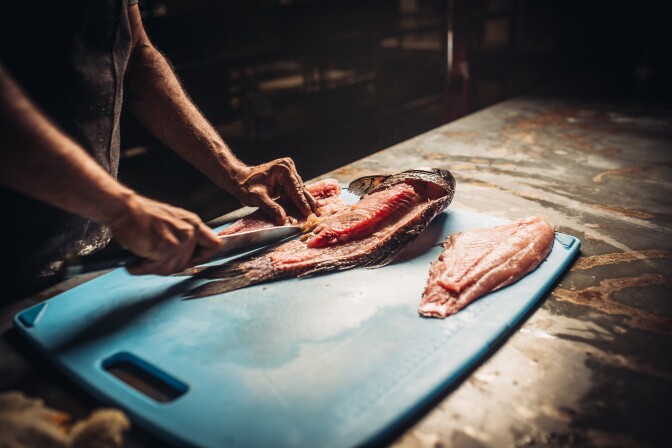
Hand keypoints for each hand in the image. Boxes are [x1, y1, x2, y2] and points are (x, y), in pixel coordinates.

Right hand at [106, 194, 222, 274]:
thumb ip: (182, 238)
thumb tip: (186, 260)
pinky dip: (141, 268)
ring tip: (142, 254)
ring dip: (152, 267)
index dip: (204, 257)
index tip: (192, 261)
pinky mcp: (167, 248)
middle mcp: (190, 232)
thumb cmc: (142, 217)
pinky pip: (155, 269)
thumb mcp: (171, 223)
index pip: (214, 245)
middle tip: (150, 257)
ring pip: (169, 269)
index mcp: (193, 224)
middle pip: (186, 265)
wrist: (125, 209)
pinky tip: (135, 261)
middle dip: (166, 265)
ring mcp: (180, 240)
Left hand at [233, 157, 318, 224]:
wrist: (239, 179)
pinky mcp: (288, 176)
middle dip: (308, 202)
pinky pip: (296, 189)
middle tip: (317, 214)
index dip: (302, 203)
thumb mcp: (257, 198)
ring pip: (300, 189)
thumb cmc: (245, 187)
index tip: (309, 214)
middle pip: (300, 189)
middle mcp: (288, 167)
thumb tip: (282, 219)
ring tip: (315, 212)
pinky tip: (307, 207)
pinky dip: (300, 198)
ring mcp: (289, 170)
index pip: (295, 189)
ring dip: (306, 201)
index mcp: (282, 169)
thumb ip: (271, 208)